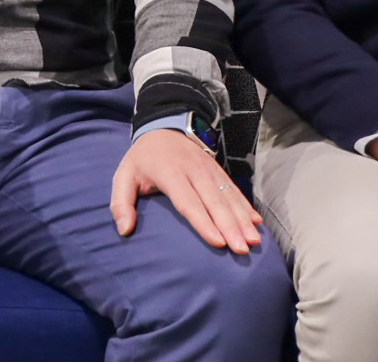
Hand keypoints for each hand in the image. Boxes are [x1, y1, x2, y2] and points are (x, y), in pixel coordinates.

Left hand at [112, 129, 261, 253]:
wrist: (164, 127)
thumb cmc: (142, 159)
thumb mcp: (123, 176)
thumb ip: (121, 203)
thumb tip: (124, 229)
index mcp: (170, 173)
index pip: (189, 201)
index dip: (204, 222)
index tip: (218, 242)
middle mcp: (194, 171)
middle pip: (214, 201)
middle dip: (230, 226)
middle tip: (242, 249)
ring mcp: (209, 170)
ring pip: (228, 196)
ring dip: (242, 219)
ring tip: (254, 240)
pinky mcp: (219, 171)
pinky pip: (235, 190)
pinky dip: (246, 207)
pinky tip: (256, 223)